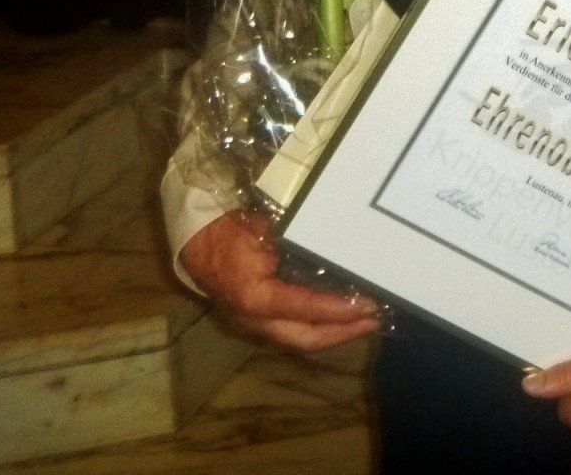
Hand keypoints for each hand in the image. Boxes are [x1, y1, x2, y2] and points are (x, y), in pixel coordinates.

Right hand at [178, 209, 379, 352]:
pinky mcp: (256, 323)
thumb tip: (339, 250)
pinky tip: (339, 319)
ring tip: (365, 322)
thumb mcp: (266, 230)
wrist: (195, 240)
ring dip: (334, 333)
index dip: (339, 310)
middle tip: (375, 321)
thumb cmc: (231, 230)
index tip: (368, 306)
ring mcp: (252, 325)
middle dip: (343, 333)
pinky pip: (292, 331)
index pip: (305, 308)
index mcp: (254, 296)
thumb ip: (298, 244)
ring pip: (299, 339)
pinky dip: (317, 327)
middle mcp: (253, 319)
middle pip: (305, 338)